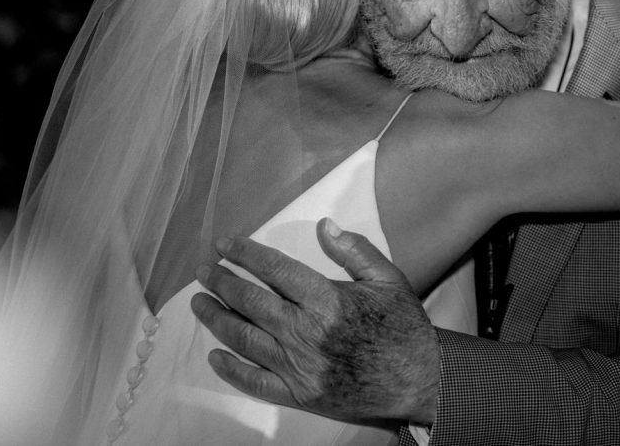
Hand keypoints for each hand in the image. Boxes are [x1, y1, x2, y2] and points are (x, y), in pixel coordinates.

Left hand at [190, 219, 439, 425]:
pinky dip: (232, 369)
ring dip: (217, 318)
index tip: (224, 245)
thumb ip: (355, 250)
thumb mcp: (388, 279)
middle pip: (251, 302)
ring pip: (245, 339)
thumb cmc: (405, 327)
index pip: (275, 270)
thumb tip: (325, 225)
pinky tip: (216, 356)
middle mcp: (306, 332)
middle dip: (222, 282)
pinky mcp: (299, 393)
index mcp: (327, 300)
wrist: (420, 379)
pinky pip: (255, 381)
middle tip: (203, 270)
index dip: (246, 254)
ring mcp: (299, 365)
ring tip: (199, 303)